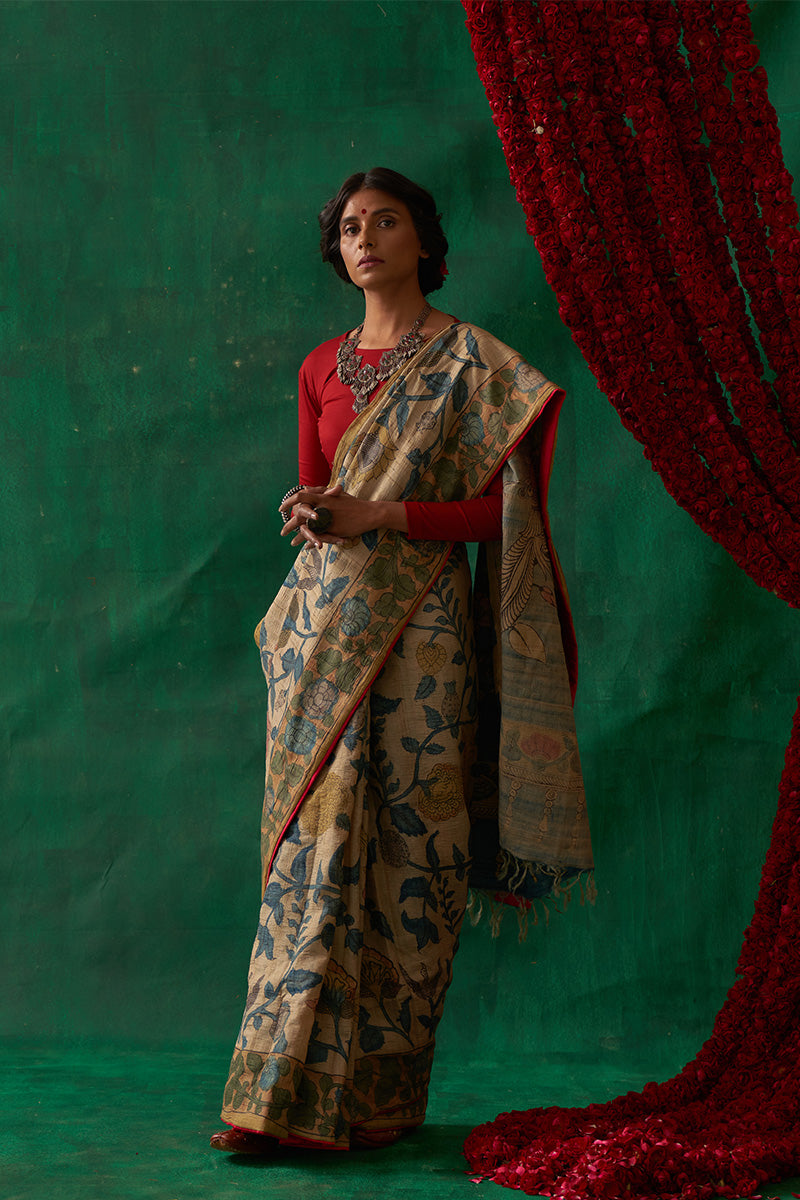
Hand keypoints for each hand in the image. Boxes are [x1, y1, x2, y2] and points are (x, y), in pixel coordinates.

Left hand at [279, 484, 406, 547]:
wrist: (369, 513)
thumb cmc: (354, 503)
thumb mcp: (337, 494)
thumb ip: (320, 492)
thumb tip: (304, 488)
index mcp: (322, 497)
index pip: (300, 497)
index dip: (289, 502)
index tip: (281, 508)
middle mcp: (322, 508)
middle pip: (300, 516)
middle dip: (289, 525)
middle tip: (282, 532)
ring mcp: (327, 520)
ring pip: (308, 529)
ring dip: (299, 537)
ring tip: (291, 543)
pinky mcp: (333, 530)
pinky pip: (319, 537)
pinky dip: (312, 542)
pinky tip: (306, 548)